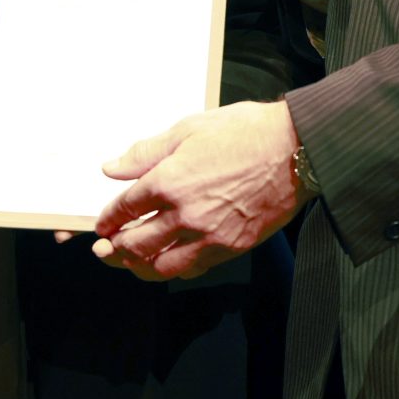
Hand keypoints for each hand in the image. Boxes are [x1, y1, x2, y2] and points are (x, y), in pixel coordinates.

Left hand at [90, 100, 302, 279]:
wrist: (296, 150)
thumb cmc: (245, 132)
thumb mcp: (188, 129)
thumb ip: (146, 153)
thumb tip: (112, 168)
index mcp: (170, 182)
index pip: (125, 210)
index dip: (109, 219)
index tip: (103, 224)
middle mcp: (185, 215)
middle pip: (136, 245)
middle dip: (114, 250)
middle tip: (104, 250)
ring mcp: (210, 236)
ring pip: (162, 267)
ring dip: (140, 267)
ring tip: (130, 262)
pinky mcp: (232, 247)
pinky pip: (193, 269)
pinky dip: (174, 269)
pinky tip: (167, 262)